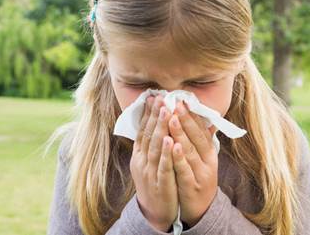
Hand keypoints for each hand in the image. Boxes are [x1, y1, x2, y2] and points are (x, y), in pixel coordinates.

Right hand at [129, 95, 178, 231]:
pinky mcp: (160, 183)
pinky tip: (169, 140)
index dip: (148, 113)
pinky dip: (166, 153)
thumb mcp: (152, 161)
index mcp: (139, 155)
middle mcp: (141, 161)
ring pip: (155, 147)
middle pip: (148, 135)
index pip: (143, 130)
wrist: (155, 213)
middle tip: (160, 97)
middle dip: (154, 115)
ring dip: (160, 128)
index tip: (153, 96)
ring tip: (165, 111)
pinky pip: (163, 166)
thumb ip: (156, 143)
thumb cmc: (157, 182)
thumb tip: (162, 122)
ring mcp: (149, 172)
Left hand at [168, 101, 218, 226]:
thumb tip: (204, 119)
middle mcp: (207, 161)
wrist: (201, 210)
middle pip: (196, 137)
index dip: (192, 115)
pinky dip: (180, 157)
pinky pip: (185, 169)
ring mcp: (200, 174)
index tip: (182, 100)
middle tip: (175, 102)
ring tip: (172, 118)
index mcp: (209, 153)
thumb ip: (202, 141)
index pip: (201, 130)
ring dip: (181, 133)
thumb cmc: (198, 180)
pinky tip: (173, 145)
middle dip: (185, 119)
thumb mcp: (203, 159)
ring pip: (190, 151)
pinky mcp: (192, 186)